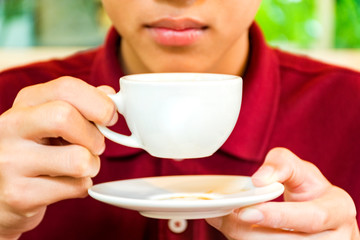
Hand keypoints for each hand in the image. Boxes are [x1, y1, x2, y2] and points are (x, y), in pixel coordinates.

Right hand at [0, 77, 116, 238]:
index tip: (109, 118)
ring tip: (80, 167)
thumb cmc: (36, 148)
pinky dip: (82, 186)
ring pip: (77, 159)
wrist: (2, 190)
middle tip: (95, 147)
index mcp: (26, 102)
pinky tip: (66, 184)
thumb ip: (81, 104)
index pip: (66, 87)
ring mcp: (10, 161)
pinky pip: (75, 187)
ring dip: (92, 165)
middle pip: (65, 117)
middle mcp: (11, 127)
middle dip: (94, 136)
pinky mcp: (19, 194)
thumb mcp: (51, 119)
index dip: (99, 102)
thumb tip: (109, 94)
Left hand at [206, 148, 358, 238]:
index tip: (246, 211)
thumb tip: (259, 180)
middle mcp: (335, 237)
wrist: (319, 210)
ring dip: (245, 237)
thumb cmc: (308, 188)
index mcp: (338, 210)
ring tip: (224, 220)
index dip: (278, 217)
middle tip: (226, 216)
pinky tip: (233, 229)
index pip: (311, 218)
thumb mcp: (299, 169)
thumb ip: (280, 165)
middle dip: (251, 231)